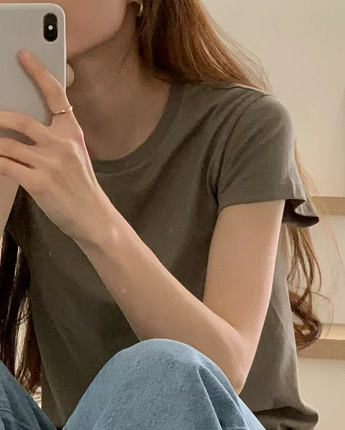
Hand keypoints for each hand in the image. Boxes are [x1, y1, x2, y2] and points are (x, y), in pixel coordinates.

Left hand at [0, 50, 115, 245]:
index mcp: (73, 134)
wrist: (94, 219)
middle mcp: (62, 145)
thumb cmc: (81, 189)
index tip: (24, 56)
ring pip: (6, 143)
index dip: (38, 73)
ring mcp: (50, 164)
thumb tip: (19, 127)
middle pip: (19, 119)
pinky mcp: (39, 183)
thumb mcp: (75, 157)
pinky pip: (5, 166)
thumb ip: (54, 139)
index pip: (56, 96)